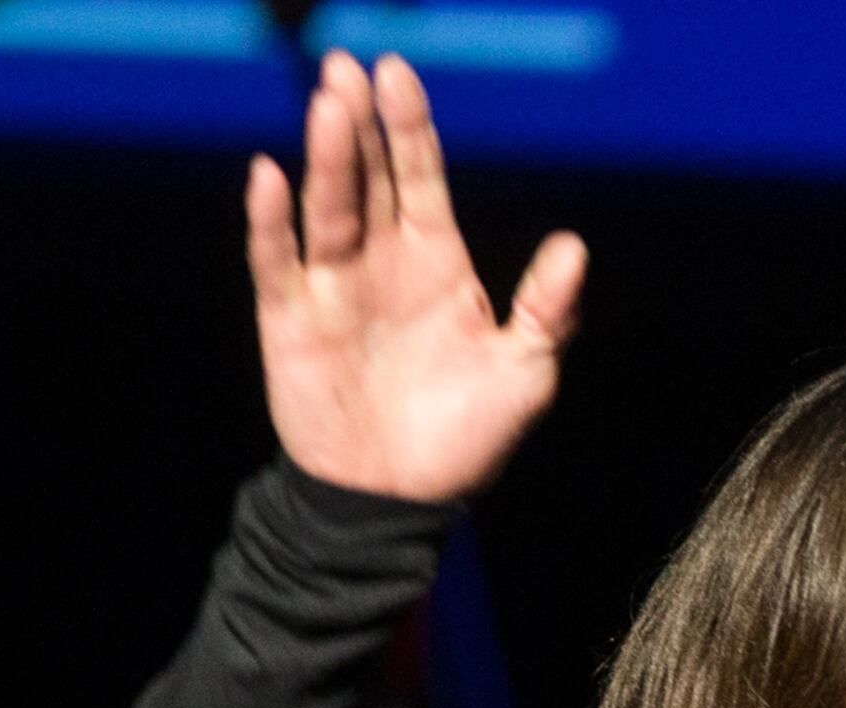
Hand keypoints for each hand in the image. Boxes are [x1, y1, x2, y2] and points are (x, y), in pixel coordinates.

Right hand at [248, 52, 585, 501]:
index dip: (409, 127)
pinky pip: (278, 261)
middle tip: (349, 68)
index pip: (420, 177)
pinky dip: (271, 221)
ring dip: (325, 157)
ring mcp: (333, 285)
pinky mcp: (292, 320)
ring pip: (326, 206)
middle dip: (359, 123)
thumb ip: (547, 310)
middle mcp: (380, 260)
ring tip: (328, 104)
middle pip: (367, 176)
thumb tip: (574, 247)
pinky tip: (270, 176)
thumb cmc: (466, 438)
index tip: (397, 73)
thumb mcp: (524, 373)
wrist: (400, 500)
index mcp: (436, 261)